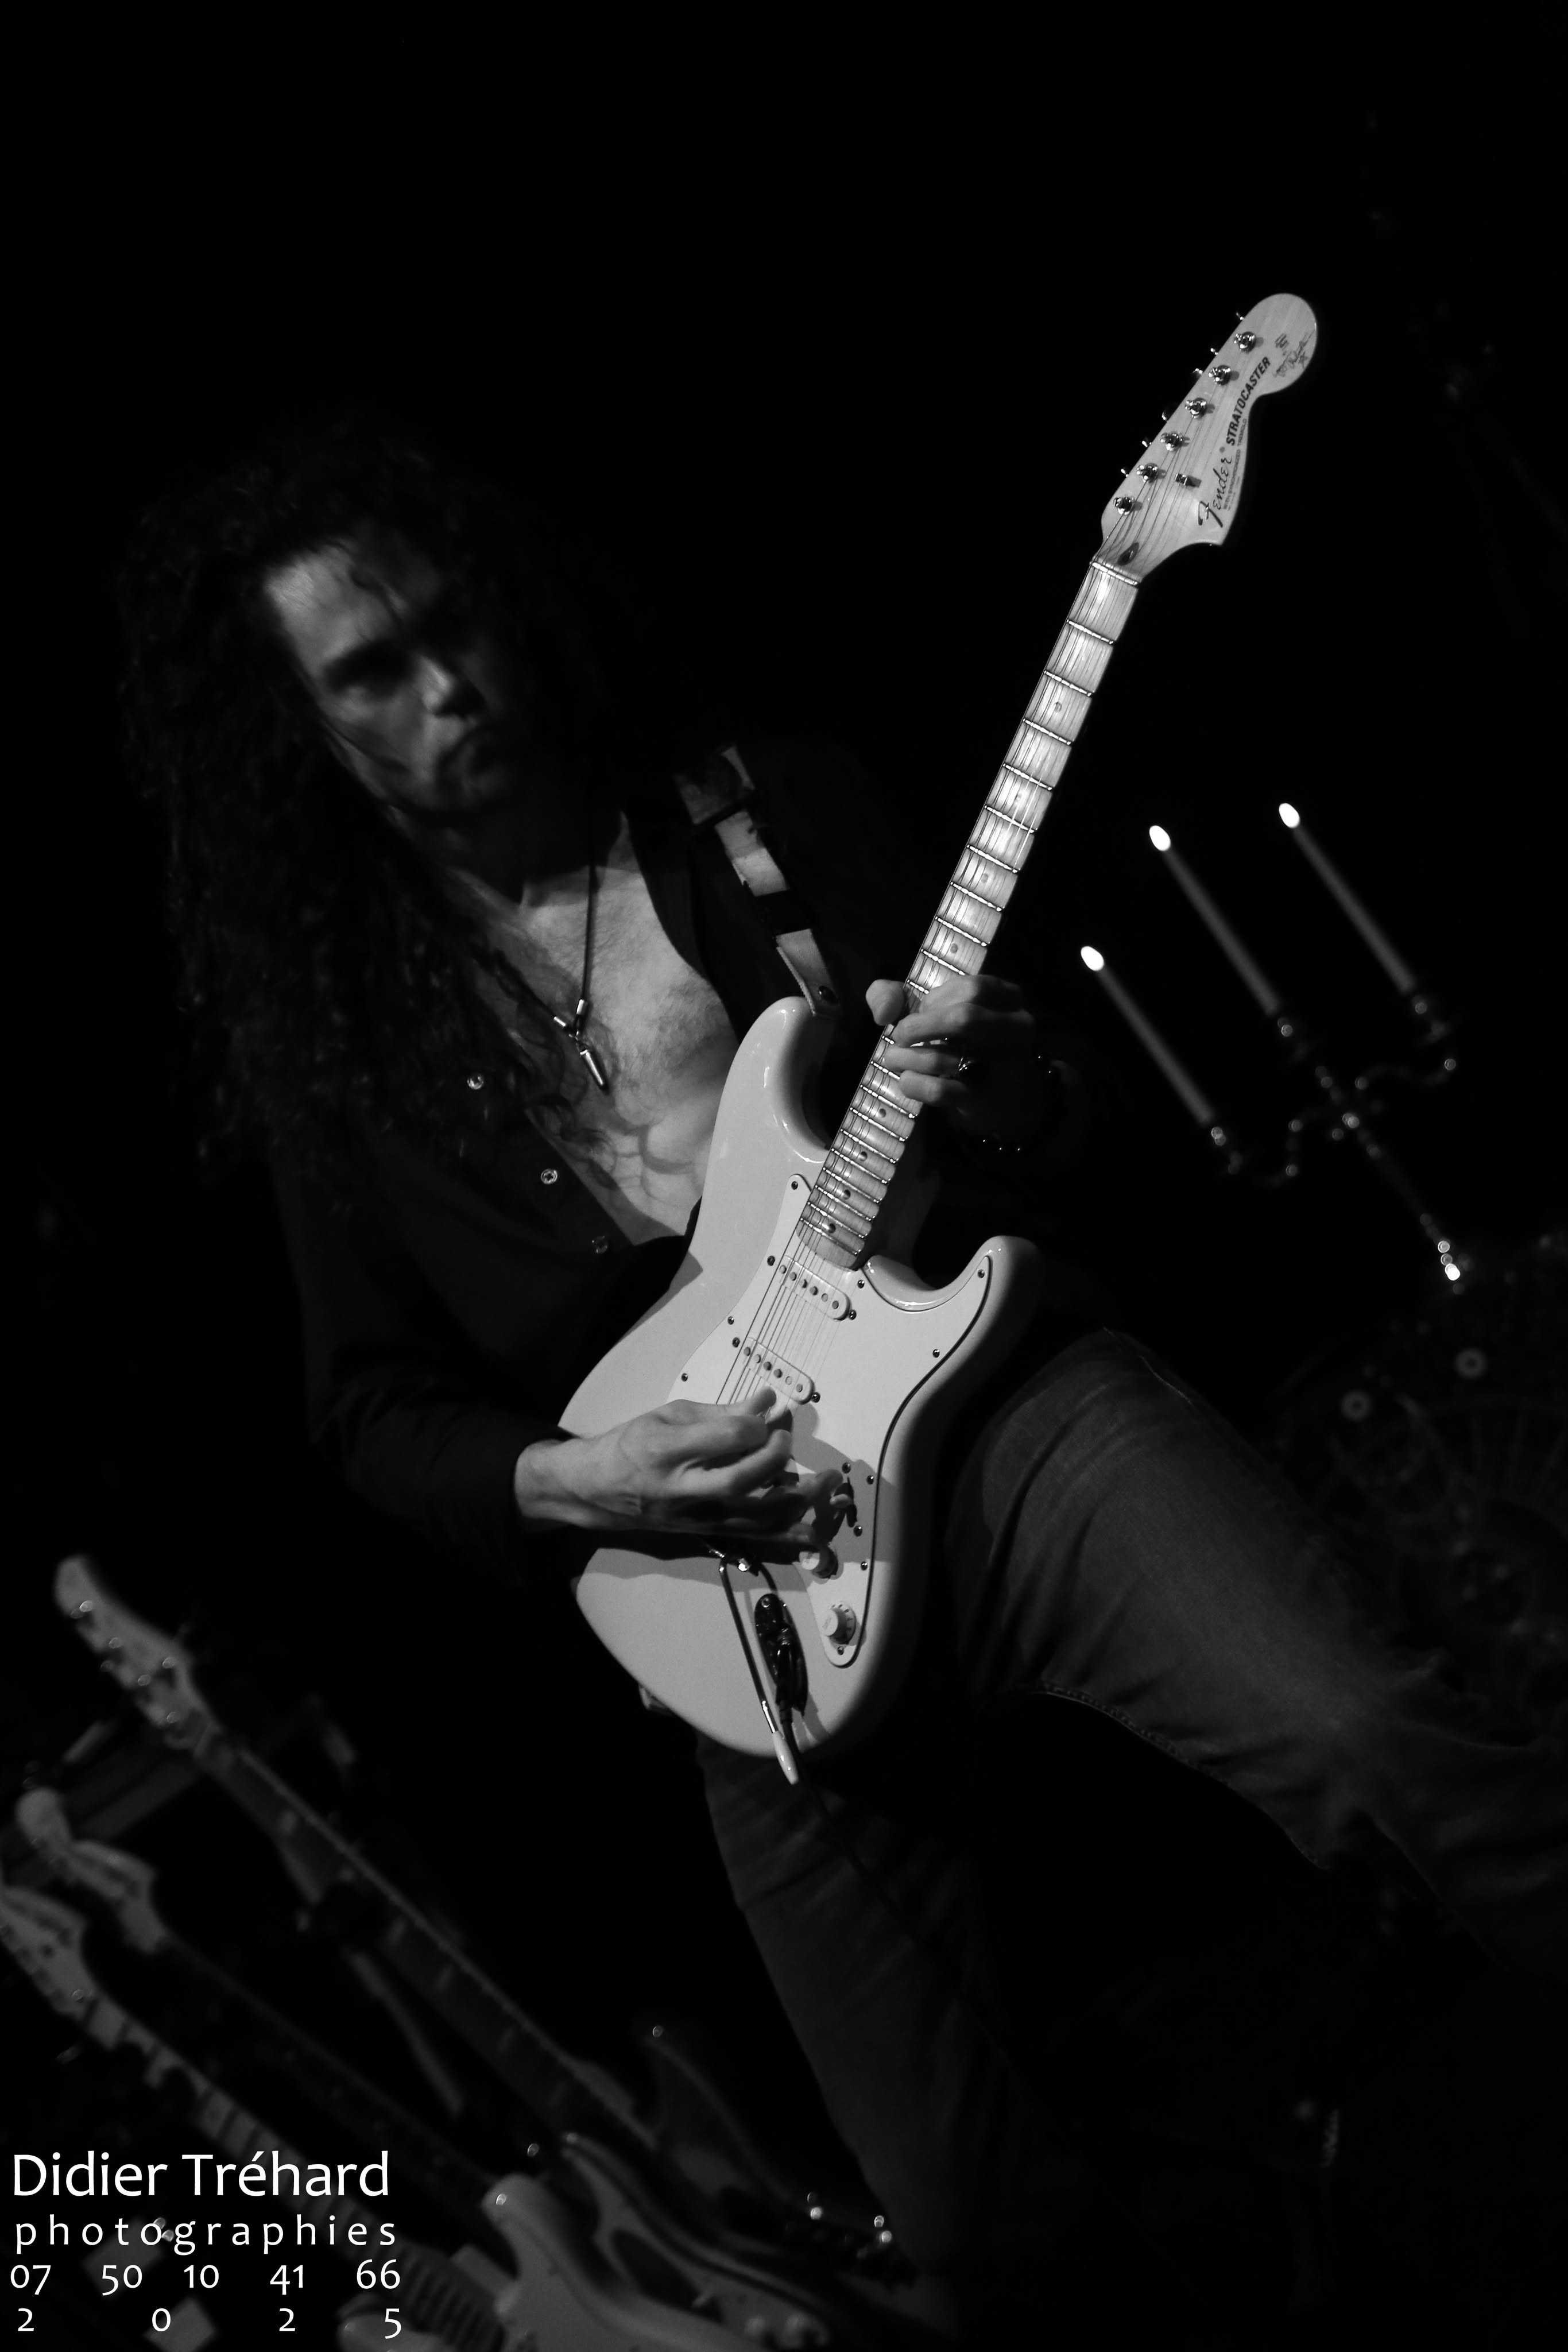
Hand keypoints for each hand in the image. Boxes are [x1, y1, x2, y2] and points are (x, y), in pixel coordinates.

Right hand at [515, 1389, 848, 1545]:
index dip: (753, 1425)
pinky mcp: (707, 1533)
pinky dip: (788, 1535)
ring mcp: (696, 1517)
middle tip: (787, 1439)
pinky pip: (754, 1537)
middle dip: (775, 1459)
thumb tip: (767, 1402)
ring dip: (796, 1501)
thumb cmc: (634, 1444)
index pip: (722, 1438)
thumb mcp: (669, 1415)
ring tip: (827, 1484)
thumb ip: (721, 1412)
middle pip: (739, 1481)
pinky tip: (817, 1531)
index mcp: (666, 1450)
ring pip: (753, 1516)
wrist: (600, 1489)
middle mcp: (681, 1489)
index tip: (768, 1413)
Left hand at [866, 975, 1045, 1139]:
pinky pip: (940, 1090)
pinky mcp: (986, 1102)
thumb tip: (884, 1011)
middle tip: (900, 1036)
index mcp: (1009, 999)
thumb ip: (897, 996)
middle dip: (919, 1026)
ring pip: (948, 1057)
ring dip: (906, 1057)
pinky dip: (913, 1083)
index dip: (935, 1000)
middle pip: (964, 1018)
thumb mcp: (936, 1011)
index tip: (920, 1013)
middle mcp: (1018, 1030)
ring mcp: (1006, 1069)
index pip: (972, 989)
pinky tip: (906, 1080)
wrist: (1003, 1099)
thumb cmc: (966, 1045)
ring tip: (893, 1058)